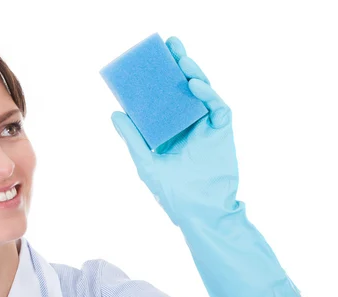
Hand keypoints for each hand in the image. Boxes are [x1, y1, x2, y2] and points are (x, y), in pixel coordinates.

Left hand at [111, 36, 238, 225]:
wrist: (199, 212)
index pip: (165, 96)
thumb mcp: (145, 161)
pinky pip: (217, 107)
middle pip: (184, 88)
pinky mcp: (222, 131)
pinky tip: (194, 84)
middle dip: (178, 65)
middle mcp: (188, 124)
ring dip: (193, 72)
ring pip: (202, 91)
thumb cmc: (171, 192)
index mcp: (169, 129)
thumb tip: (115, 114)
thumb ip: (132, 138)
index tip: (150, 58)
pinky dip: (207, 94)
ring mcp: (206, 126)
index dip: (160, 77)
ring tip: (180, 58)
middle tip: (170, 43)